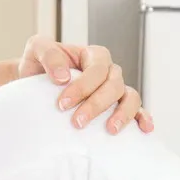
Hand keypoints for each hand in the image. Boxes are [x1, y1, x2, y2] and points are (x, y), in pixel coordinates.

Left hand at [16, 36, 152, 134]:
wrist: (34, 84)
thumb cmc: (38, 66)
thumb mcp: (37, 49)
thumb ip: (48, 54)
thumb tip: (63, 76)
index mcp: (93, 55)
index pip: (96, 69)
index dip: (82, 87)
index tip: (62, 104)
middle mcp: (108, 71)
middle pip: (113, 85)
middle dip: (96, 105)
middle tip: (77, 123)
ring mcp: (115, 89)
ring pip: (129, 97)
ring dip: (123, 114)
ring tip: (110, 130)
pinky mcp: (118, 106)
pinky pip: (137, 110)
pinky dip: (143, 118)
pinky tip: (144, 129)